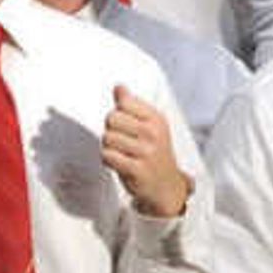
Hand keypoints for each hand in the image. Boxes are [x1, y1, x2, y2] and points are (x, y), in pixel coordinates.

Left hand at [100, 83, 189, 217]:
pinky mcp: (137, 169)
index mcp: (156, 118)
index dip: (118, 113)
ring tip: (122, 153)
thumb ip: (131, 105)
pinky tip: (119, 163)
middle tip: (122, 142)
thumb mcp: (148, 125)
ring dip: (108, 147)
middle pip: (111, 119)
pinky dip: (108, 160)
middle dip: (110, 130)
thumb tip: (118, 87)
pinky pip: (107, 156)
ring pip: (107, 138)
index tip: (126, 125)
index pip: (124, 103)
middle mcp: (153, 133)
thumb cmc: (153, 152)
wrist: (165, 185)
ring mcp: (146, 152)